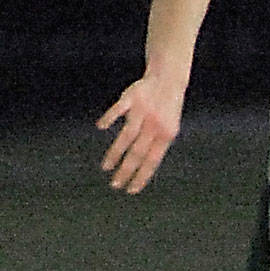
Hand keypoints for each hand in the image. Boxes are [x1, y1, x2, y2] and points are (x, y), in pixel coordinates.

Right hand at [97, 75, 183, 192]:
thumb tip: (143, 170)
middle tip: (115, 185)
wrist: (168, 80)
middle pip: (138, 152)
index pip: (153, 161)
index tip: (131, 190)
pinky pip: (119, 109)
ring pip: (128, 135)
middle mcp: (155, 124)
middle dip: (126, 170)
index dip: (142, 176)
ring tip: (106, 167)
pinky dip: (110, 117)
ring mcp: (143, 111)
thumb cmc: (166, 110)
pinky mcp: (132, 97)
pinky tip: (101, 127)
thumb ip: (156, 146)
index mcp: (165, 135)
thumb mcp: (168, 129)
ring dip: (115, 153)